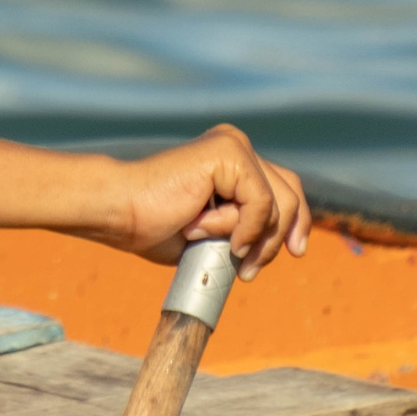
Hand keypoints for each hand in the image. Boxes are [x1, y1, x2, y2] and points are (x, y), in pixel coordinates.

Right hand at [89, 125, 310, 276]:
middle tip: (252, 270)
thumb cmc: (152, 225)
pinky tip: (220, 238)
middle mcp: (236, 145)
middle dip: (280, 237)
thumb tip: (277, 246)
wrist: (120, 212)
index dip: (297, 222)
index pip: (285, 188)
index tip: (296, 252)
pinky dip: (245, 227)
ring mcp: (233, 145)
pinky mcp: (228, 152)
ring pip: (278, 202)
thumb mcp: (212, 232)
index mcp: (232, 160)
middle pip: (290, 193)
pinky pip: (260, 201)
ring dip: (254, 238)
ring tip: (222, 250)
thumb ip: (241, 228)